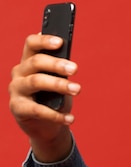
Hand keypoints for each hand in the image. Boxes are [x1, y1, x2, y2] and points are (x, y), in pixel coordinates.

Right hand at [9, 34, 80, 161]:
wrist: (46, 125)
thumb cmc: (53, 99)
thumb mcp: (58, 82)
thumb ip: (60, 72)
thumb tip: (70, 63)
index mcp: (29, 61)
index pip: (31, 44)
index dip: (44, 41)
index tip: (61, 42)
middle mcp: (19, 73)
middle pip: (36, 62)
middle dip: (56, 64)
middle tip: (75, 69)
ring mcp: (16, 90)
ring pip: (36, 81)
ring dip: (58, 85)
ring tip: (77, 89)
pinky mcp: (18, 108)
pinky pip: (36, 109)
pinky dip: (56, 115)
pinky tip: (70, 118)